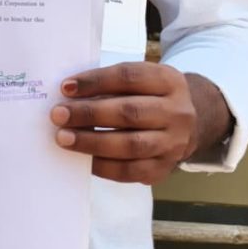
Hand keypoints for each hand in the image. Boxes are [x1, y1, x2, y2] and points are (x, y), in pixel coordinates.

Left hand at [49, 62, 200, 184]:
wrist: (189, 124)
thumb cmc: (151, 96)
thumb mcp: (143, 80)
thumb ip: (112, 84)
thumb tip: (70, 96)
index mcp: (168, 81)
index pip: (128, 77)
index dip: (95, 81)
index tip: (66, 87)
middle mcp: (176, 112)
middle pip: (129, 112)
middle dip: (89, 114)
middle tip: (58, 115)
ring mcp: (173, 143)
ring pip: (130, 145)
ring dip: (92, 142)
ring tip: (64, 138)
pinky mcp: (164, 169)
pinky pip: (131, 171)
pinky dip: (104, 166)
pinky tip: (84, 159)